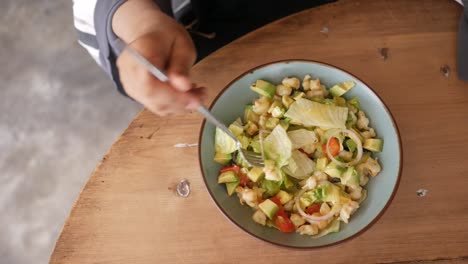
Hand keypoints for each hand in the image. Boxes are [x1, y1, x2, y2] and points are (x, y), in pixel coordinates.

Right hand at [113, 0, 203, 115]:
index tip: (194, 98)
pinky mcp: (137, 93)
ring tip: (198, 94)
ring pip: (156, 106)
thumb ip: (182, 65)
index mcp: (138, 54)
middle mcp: (129, 73)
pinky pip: (157, 105)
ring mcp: (130, 84)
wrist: (149, 33)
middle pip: (152, 98)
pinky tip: (186, 95)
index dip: (172, 96)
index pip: (149, 84)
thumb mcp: (182, 44)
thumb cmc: (166, 36)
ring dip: (180, 106)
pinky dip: (174, 105)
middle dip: (181, 103)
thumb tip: (184, 87)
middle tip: (202, 97)